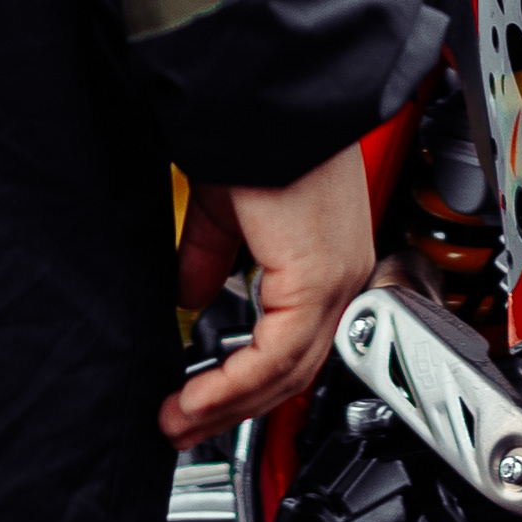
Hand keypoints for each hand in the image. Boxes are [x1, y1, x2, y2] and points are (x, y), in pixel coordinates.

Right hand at [161, 143, 374, 442]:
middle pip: (294, 372)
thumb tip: (190, 298)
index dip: (245, 381)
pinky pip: (277, 356)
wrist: (262, 95)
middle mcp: (342, 273)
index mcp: (326, 256)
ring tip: (179, 421)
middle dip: (231, 408)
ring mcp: (335, 278)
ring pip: (288, 373)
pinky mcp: (317, 279)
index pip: (295, 344)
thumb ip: (210, 259)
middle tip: (182, 427)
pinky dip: (233, 385)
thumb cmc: (252, 129)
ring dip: (227, 406)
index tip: (198, 401)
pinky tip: (197, 397)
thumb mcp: (225, 210)